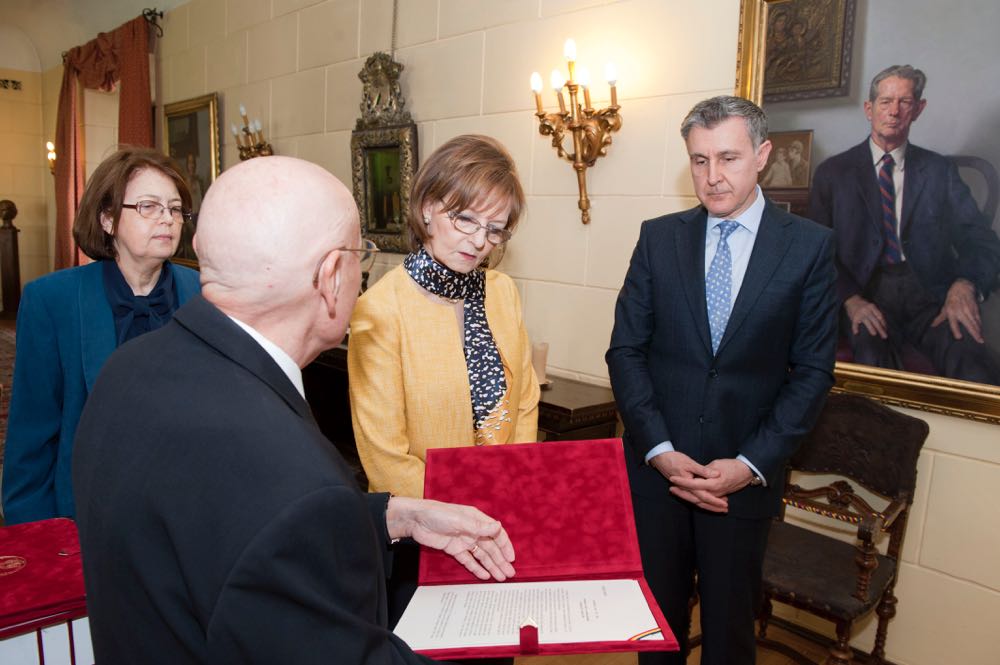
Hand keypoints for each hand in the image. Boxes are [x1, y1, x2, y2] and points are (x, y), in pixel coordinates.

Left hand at [386, 496, 515, 581]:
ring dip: (491, 566)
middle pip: (491, 547)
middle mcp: (473, 530)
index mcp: (477, 520)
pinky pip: (468, 560)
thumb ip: (479, 527)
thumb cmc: (437, 514)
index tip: (511, 558)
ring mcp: (464, 541)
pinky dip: (476, 568)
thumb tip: (498, 526)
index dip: (505, 545)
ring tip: (500, 578)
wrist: (415, 520)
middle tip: (510, 574)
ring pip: (481, 556)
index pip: (496, 533)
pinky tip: (485, 576)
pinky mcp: (454, 549)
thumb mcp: (459, 519)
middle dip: (501, 560)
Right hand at [648, 451, 726, 511]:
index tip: (725, 505)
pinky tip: (710, 498)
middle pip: (701, 502)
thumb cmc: (674, 459)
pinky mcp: (684, 487)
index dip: (715, 501)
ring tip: (720, 506)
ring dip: (709, 505)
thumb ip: (703, 471)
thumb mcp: (689, 463)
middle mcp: (687, 490)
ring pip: (698, 501)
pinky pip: (694, 497)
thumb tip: (717, 475)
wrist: (660, 458)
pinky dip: (702, 500)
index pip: (704, 496)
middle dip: (713, 507)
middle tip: (725, 510)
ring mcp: (685, 489)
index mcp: (689, 485)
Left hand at [666, 458, 754, 513]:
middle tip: (671, 489)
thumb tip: (694, 474)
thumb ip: (704, 471)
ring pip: (699, 501)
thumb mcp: (716, 464)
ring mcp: (717, 496)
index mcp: (713, 484)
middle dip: (682, 493)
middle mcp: (715, 492)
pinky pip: (705, 501)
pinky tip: (688, 497)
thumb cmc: (731, 465)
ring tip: (676, 492)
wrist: (746, 471)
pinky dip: (696, 500)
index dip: (682, 482)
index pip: (694, 484)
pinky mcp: (719, 496)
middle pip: (695, 496)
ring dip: (687, 497)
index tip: (672, 479)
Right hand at [844, 295, 887, 338]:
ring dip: (871, 328)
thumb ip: (875, 313)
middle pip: (875, 320)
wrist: (851, 299)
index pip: (880, 316)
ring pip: (867, 322)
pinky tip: (856, 333)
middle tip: (884, 336)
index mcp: (872, 307)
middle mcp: (867, 310)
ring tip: (874, 334)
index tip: (885, 329)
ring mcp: (860, 314)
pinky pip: (854, 323)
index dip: (883, 323)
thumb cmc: (863, 304)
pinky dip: (855, 328)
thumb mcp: (871, 306)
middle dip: (880, 329)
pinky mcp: (854, 317)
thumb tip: (882, 323)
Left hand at [931, 279, 983, 342]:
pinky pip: (978, 318)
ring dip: (978, 330)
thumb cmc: (951, 299)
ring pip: (975, 322)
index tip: (959, 337)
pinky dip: (980, 324)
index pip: (953, 323)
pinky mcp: (975, 308)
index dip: (956, 330)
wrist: (962, 288)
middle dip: (973, 332)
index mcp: (951, 312)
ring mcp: (969, 309)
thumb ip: (939, 318)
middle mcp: (960, 311)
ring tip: (980, 338)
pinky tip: (980, 330)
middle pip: (968, 324)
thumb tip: (932, 325)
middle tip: (978, 340)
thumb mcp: (944, 308)